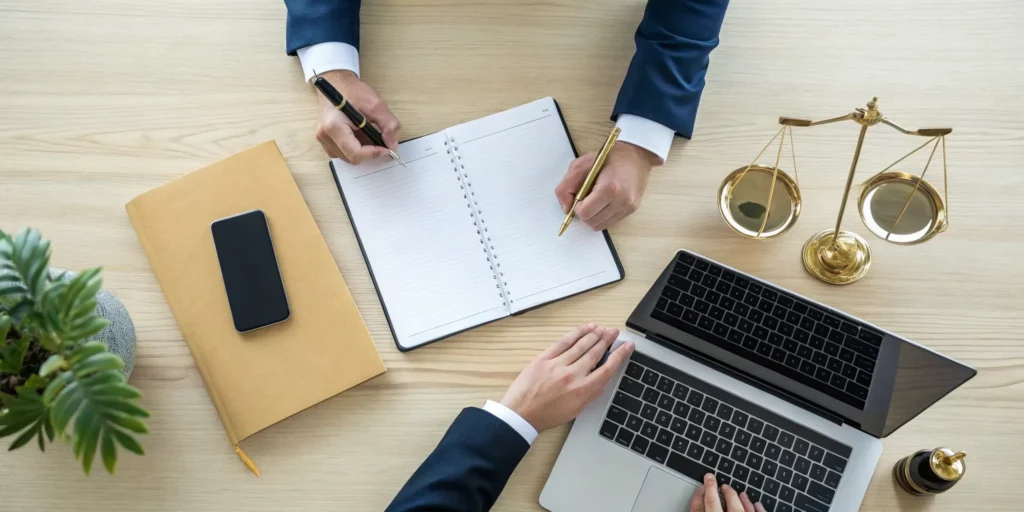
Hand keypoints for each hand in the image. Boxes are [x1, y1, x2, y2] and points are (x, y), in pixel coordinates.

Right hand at [314, 70, 400, 163]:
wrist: (335, 82)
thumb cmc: (352, 90)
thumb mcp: (376, 104)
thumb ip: (388, 125)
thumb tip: (392, 145)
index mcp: (334, 126)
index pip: (355, 153)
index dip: (373, 154)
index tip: (386, 148)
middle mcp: (325, 135)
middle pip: (352, 158)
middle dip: (369, 153)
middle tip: (380, 141)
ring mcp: (322, 138)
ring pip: (347, 157)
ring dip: (362, 151)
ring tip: (368, 135)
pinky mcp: (324, 139)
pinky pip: (341, 153)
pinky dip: (354, 149)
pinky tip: (359, 136)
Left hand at [500, 324, 635, 431]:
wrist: (521, 414)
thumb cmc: (548, 414)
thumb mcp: (577, 409)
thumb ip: (593, 392)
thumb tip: (604, 376)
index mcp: (583, 390)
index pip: (608, 368)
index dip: (620, 355)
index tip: (628, 346)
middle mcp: (572, 375)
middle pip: (595, 352)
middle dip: (607, 340)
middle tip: (615, 332)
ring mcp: (557, 364)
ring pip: (581, 344)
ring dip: (594, 334)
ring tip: (603, 328)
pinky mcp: (544, 358)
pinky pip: (564, 341)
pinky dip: (576, 333)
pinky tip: (585, 328)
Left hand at [555, 141, 658, 230]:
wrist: (635, 155)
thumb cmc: (608, 157)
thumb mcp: (581, 165)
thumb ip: (566, 187)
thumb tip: (565, 208)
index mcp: (609, 188)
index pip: (585, 213)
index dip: (577, 207)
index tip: (580, 196)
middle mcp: (621, 200)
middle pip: (592, 222)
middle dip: (584, 212)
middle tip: (586, 198)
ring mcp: (628, 207)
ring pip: (600, 226)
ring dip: (593, 216)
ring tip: (595, 200)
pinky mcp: (631, 210)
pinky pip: (610, 222)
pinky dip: (602, 216)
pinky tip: (603, 202)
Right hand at [689, 474, 764, 511]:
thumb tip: (696, 503)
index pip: (702, 506)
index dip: (698, 495)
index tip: (700, 487)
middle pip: (716, 504)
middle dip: (713, 489)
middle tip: (711, 478)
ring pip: (740, 508)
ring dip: (737, 498)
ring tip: (737, 492)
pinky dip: (758, 509)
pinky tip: (757, 504)